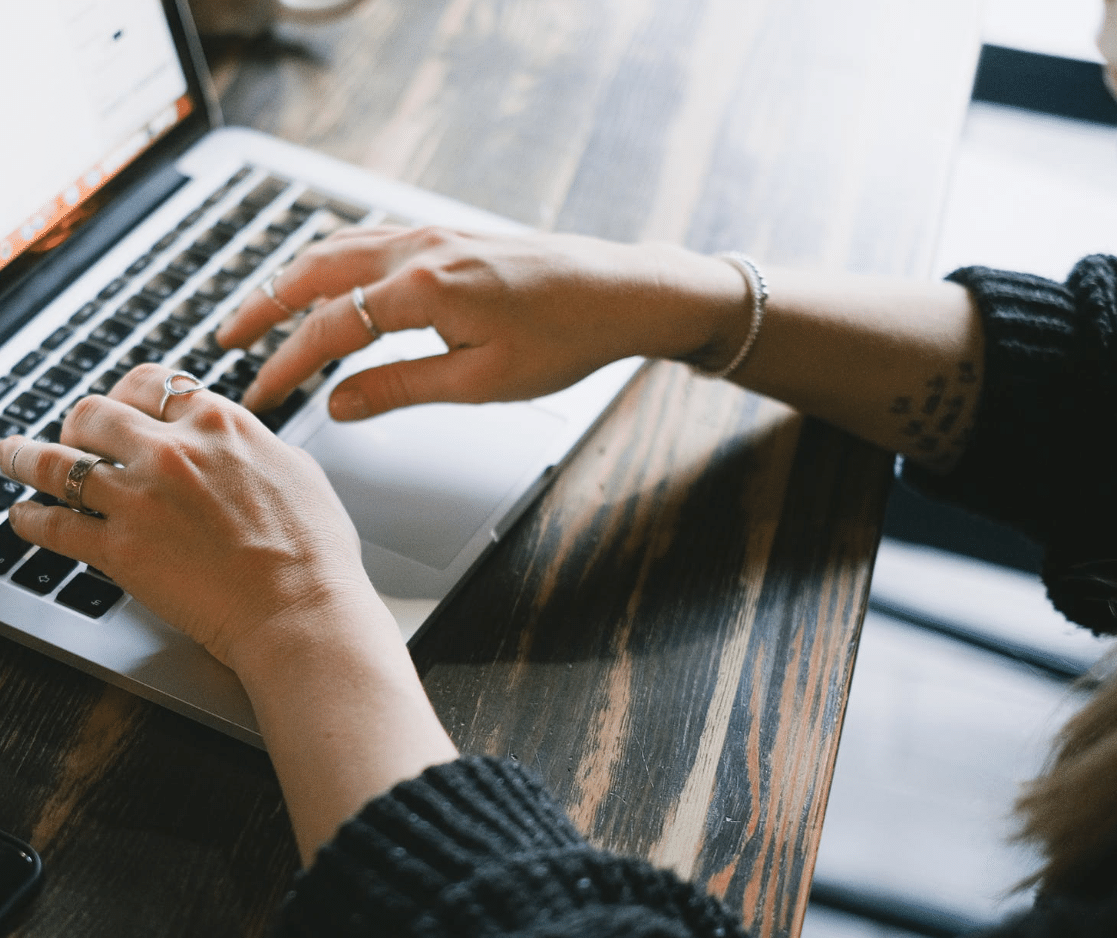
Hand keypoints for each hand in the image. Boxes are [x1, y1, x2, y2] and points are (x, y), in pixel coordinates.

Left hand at [0, 364, 458, 858]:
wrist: (300, 609)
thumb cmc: (314, 550)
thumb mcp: (297, 471)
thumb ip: (255, 447)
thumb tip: (240, 443)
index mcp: (220, 424)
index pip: (154, 385)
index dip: (130, 393)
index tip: (123, 405)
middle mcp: (172, 451)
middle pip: (95, 413)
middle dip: (79, 422)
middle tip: (74, 435)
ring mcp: (139, 499)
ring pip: (55, 462)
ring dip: (25, 456)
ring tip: (12, 455)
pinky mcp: (118, 549)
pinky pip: (53, 525)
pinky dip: (31, 519)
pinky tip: (25, 517)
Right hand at [218, 227, 747, 418]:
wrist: (620, 293)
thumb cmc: (564, 339)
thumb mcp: (480, 382)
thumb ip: (400, 388)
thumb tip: (339, 403)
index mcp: (423, 290)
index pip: (329, 328)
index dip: (286, 364)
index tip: (261, 392)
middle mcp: (419, 250)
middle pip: (315, 273)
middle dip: (264, 306)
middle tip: (226, 337)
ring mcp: (432, 234)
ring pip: (338, 248)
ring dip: (291, 277)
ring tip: (259, 305)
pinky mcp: (448, 234)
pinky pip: (370, 238)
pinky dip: (331, 257)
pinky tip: (325, 273)